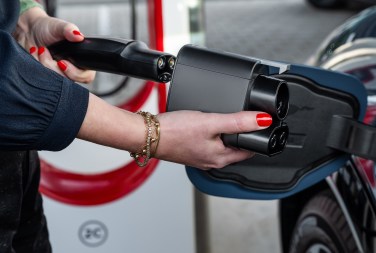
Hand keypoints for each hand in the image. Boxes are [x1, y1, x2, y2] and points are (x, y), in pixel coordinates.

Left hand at [14, 7, 94, 82]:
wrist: (29, 31)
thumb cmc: (47, 28)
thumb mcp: (59, 26)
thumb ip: (70, 30)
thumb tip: (79, 36)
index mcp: (81, 60)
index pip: (86, 77)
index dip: (75, 73)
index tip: (62, 62)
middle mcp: (72, 70)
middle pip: (68, 81)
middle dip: (53, 66)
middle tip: (45, 50)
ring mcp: (59, 75)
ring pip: (54, 81)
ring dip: (44, 64)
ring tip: (40, 49)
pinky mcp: (47, 77)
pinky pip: (42, 79)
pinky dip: (36, 65)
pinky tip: (34, 53)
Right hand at [77, 94, 271, 170]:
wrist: (146, 135)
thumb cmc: (173, 132)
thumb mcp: (210, 122)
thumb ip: (237, 121)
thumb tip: (262, 120)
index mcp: (220, 158)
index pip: (249, 151)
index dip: (258, 136)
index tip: (262, 124)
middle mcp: (211, 161)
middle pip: (236, 149)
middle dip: (243, 135)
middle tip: (247, 118)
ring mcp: (200, 157)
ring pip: (222, 146)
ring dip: (228, 134)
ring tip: (228, 119)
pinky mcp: (190, 151)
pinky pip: (209, 144)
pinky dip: (213, 135)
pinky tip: (208, 125)